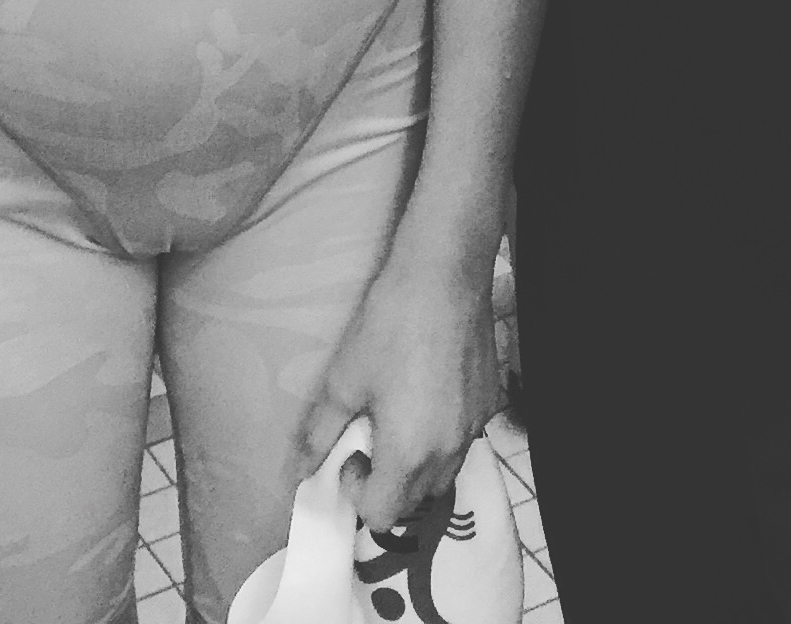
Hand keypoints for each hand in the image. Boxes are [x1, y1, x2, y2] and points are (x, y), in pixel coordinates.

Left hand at [291, 246, 497, 534]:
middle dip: (387, 483)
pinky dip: (441, 437)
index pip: (382, 514)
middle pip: (415, 501)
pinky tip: (427, 394)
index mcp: (408, 454)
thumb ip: (320, 434)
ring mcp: (474, 428)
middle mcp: (448, 452)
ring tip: (397, 417)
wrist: (444, 277)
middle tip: (369, 436)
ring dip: (416, 465)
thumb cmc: (388, 327)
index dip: (357, 492)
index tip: (350, 453)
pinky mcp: (490, 404)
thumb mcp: (343, 380)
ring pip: (442, 474)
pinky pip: (462, 442)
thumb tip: (300, 471)